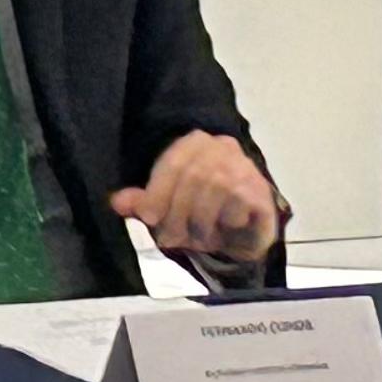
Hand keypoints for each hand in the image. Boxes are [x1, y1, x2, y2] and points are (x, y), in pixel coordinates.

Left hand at [110, 130, 282, 262]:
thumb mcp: (165, 209)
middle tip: (169, 237)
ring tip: (195, 238)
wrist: (242, 233)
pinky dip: (225, 222)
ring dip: (200, 220)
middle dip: (177, 211)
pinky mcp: (263, 192)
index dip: (158, 191)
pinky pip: (240, 204)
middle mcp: (222, 148)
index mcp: (194, 143)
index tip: (148, 217)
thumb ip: (143, 203)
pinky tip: (222, 229)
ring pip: (217, 188)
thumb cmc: (199, 215)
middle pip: (194, 176)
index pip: (173, 162)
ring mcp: (246, 167)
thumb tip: (118, 202)